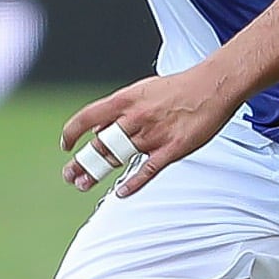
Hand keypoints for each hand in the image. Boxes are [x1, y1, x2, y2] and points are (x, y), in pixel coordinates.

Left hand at [61, 64, 242, 198]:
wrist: (212, 86)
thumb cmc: (178, 88)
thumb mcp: (141, 90)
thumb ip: (119, 110)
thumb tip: (99, 127)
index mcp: (125, 100)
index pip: (87, 117)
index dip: (72, 133)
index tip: (66, 145)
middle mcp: (135, 118)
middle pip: (99, 144)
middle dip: (81, 162)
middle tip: (69, 175)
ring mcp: (152, 135)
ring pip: (118, 158)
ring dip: (97, 174)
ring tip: (84, 184)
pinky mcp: (171, 150)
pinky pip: (147, 171)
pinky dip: (132, 184)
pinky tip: (121, 192)